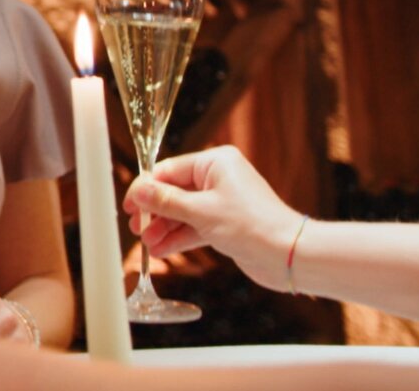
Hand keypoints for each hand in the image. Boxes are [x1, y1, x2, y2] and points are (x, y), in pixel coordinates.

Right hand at [122, 145, 300, 291]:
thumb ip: (166, 201)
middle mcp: (218, 178)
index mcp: (215, 163)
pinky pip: (194, 226)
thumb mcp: (201, 212)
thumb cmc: (252, 225)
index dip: (146, 189)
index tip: (130, 207)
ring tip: (148, 245)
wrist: (288, 255)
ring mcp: (222, 201)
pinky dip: (179, 237)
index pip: (169, 170)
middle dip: (155, 212)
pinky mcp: (225, 223)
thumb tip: (139, 191)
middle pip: (174, 191)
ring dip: (165, 228)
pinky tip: (162, 250)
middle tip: (137, 228)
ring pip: (183, 211)